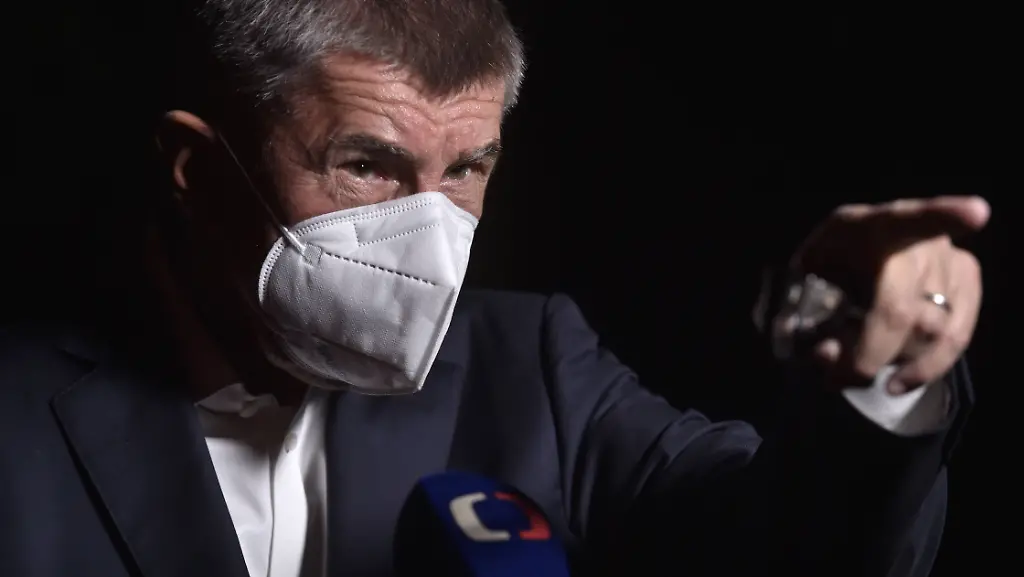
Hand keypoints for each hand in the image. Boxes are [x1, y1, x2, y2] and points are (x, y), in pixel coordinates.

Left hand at [793, 196, 988, 393]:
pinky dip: (927, 368)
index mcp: (868, 226)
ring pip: (928, 331)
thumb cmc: (823, 265)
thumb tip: (824, 355)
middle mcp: (918, 238)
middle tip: (836, 377)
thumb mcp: (798, 277)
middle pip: (901, 307)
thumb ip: (802, 310)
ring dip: (889, 361)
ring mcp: (947, 258)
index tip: (975, 215)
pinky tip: (899, 383)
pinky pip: (956, 337)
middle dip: (867, 353)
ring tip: (857, 368)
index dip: (944, 215)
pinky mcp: (965, 279)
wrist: (849, 250)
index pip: (906, 221)